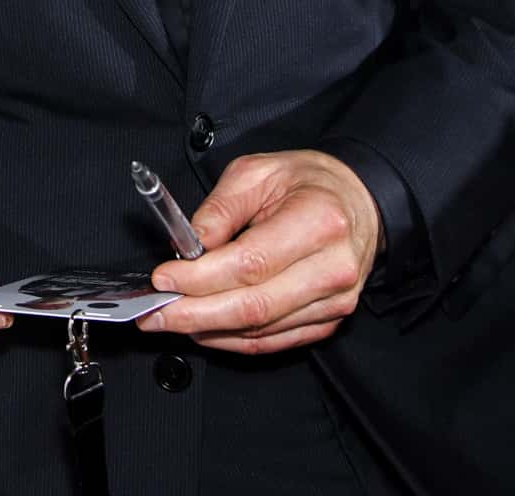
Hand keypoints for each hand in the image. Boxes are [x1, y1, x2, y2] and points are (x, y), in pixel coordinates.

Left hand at [147, 149, 381, 354]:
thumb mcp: (258, 172)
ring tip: (172, 319)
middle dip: (194, 314)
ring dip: (209, 330)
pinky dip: (233, 339)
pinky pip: (274, 341)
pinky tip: (205, 328)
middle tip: (154, 314)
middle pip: (254, 307)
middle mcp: (332, 268)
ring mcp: (334, 301)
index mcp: (318, 222)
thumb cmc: (309, 183)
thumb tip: (189, 247)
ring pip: (260, 330)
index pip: (251, 264)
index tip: (163, 279)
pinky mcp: (328, 321)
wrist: (360, 202)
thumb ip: (220, 209)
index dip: (201, 278)